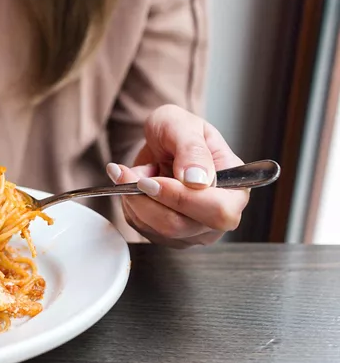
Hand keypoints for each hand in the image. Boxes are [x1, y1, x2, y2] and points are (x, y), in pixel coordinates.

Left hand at [106, 105, 248, 247]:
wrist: (159, 141)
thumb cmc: (177, 130)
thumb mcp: (183, 126)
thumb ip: (192, 150)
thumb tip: (197, 181)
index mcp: (235, 189)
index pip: (217, 210)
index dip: (181, 198)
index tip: (152, 180)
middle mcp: (217, 217)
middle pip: (180, 225)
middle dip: (147, 199)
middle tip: (128, 173)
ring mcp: (192, 230)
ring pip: (156, 229)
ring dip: (134, 198)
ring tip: (129, 172)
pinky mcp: (167, 235)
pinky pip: (142, 227)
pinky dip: (129, 204)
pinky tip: (132, 185)